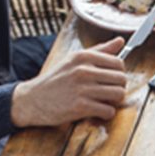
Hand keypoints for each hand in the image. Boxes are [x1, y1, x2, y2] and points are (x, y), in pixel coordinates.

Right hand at [10, 38, 126, 127]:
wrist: (32, 99)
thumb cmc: (55, 80)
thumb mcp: (73, 59)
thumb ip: (99, 50)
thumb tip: (120, 41)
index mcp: (84, 56)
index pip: (118, 63)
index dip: (118, 73)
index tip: (110, 80)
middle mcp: (84, 70)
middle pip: (121, 79)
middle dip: (118, 88)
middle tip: (108, 93)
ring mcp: (82, 89)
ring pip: (118, 95)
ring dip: (114, 101)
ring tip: (103, 102)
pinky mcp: (80, 107)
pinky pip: (108, 111)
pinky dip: (106, 114)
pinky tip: (97, 112)